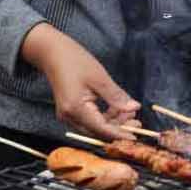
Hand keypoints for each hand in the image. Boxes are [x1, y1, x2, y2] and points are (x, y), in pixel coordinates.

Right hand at [23, 23, 139, 139]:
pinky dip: (105, 116)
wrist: (53, 53)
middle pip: (98, 131)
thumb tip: (134, 108)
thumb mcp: (100, 78)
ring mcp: (68, 115)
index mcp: (75, 109)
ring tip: (130, 111)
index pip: (101, 129)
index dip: (120, 134)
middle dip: (118, 128)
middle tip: (137, 120)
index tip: (136, 136)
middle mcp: (69, 117)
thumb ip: (116, 96)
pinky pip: (90, 120)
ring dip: (113, 122)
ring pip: (95, 126)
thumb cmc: (75, 61)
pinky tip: (118, 108)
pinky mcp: (71, 111)